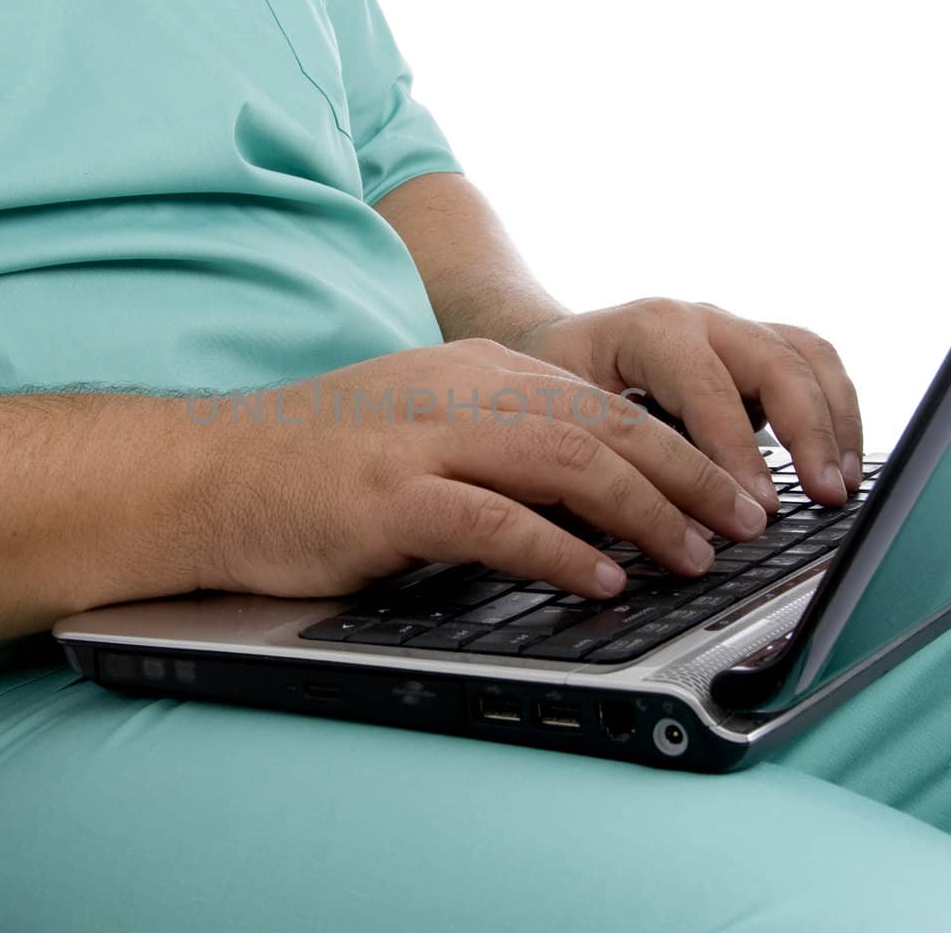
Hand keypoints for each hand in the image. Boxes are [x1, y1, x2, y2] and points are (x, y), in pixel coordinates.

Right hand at [191, 339, 769, 600]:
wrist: (207, 474)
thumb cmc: (314, 463)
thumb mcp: (420, 427)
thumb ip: (501, 444)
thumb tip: (596, 493)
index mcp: (471, 372)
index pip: (599, 403)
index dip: (677, 447)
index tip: (730, 489)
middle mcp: (456, 392)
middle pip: (600, 425)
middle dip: (686, 474)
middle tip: (743, 521)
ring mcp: (420, 440)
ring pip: (564, 462)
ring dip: (643, 511)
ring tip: (696, 553)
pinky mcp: (388, 496)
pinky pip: (494, 520)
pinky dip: (557, 549)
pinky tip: (601, 578)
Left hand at [510, 299, 863, 509]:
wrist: (547, 345)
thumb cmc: (551, 386)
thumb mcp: (561, 419)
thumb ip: (608, 464)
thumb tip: (661, 532)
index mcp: (649, 330)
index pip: (707, 388)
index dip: (736, 452)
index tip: (756, 510)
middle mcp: (699, 319)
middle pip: (775, 362)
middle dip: (807, 433)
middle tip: (823, 496)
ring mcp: (732, 327)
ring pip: (807, 356)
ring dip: (835, 421)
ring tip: (842, 484)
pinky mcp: (754, 344)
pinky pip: (813, 362)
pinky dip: (836, 408)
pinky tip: (841, 461)